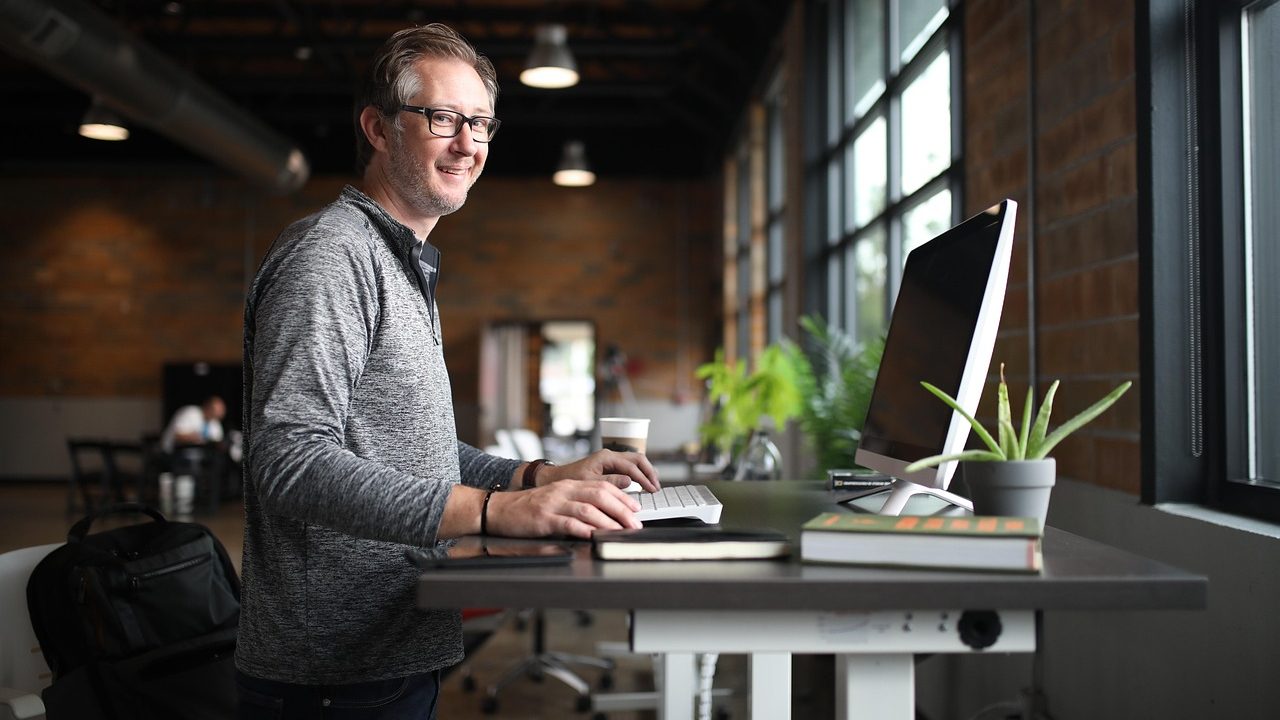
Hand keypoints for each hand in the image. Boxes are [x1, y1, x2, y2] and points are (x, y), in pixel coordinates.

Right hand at [487, 480, 642, 538]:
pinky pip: (568, 523)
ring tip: (621, 532)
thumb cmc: (528, 508)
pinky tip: (594, 536)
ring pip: (587, 509)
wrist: (498, 509)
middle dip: (621, 510)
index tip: (635, 510)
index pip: (603, 486)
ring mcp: (553, 504)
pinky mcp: (543, 519)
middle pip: (600, 495)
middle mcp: (564, 491)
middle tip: (635, 524)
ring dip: (608, 522)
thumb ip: (578, 502)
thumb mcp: (556, 499)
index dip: (622, 498)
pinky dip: (584, 530)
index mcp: (569, 485)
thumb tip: (605, 514)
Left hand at [539, 450, 660, 492]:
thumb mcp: (590, 483)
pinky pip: (629, 466)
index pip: (631, 466)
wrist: (557, 478)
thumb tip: (629, 482)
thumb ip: (610, 482)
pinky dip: (639, 474)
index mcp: (606, 457)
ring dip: (646, 472)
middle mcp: (610, 455)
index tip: (651, 490)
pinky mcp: (610, 465)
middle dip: (649, 472)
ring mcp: (611, 459)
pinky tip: (642, 484)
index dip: (644, 479)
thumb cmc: (571, 480)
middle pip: (638, 459)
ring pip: (635, 461)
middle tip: (656, 487)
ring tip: (653, 485)